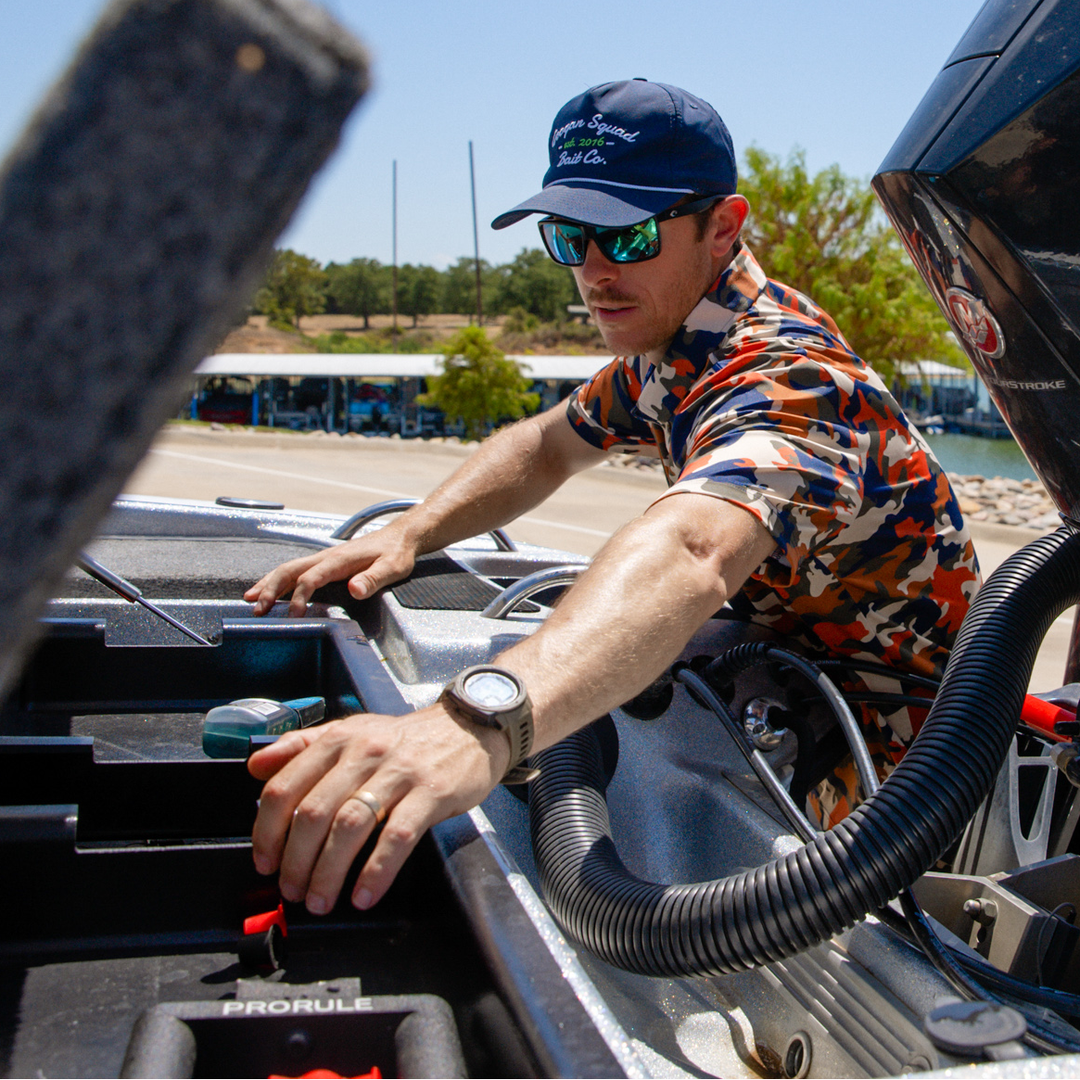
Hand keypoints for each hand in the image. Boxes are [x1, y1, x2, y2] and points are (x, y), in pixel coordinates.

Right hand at [244, 528, 416, 615]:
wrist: (401, 537)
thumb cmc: (397, 553)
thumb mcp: (392, 568)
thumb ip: (373, 579)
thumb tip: (354, 589)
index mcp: (340, 560)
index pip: (311, 578)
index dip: (300, 597)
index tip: (294, 615)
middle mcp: (326, 557)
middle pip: (290, 571)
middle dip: (271, 589)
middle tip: (257, 609)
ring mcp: (324, 559)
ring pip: (289, 570)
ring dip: (269, 584)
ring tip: (251, 600)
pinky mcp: (325, 563)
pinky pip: (296, 571)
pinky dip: (279, 581)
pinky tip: (269, 591)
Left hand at [248, 705, 509, 912]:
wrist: (469, 727)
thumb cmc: (405, 739)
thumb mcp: (351, 731)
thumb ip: (301, 746)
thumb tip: (254, 767)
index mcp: (337, 739)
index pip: (285, 787)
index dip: (267, 831)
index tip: (265, 861)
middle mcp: (363, 752)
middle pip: (313, 813)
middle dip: (295, 861)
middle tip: (292, 890)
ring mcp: (399, 772)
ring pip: (350, 827)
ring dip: (329, 872)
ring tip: (322, 900)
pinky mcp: (431, 792)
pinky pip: (397, 837)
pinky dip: (376, 872)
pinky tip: (365, 894)